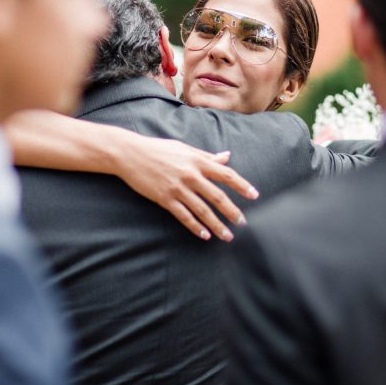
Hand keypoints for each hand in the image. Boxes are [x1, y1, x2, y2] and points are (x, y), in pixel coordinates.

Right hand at [115, 137, 258, 241]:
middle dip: (232, 211)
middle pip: (217, 196)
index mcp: (197, 161)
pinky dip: (195, 227)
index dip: (242, 185)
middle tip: (243, 223)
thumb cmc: (158, 149)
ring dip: (217, 224)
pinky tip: (205, 236)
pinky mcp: (165, 199)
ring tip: (228, 236)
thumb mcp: (184, 148)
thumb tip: (227, 157)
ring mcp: (177, 188)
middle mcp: (190, 175)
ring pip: (202, 210)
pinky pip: (184, 216)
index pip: (226, 174)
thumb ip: (206, 156)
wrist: (130, 154)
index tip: (254, 195)